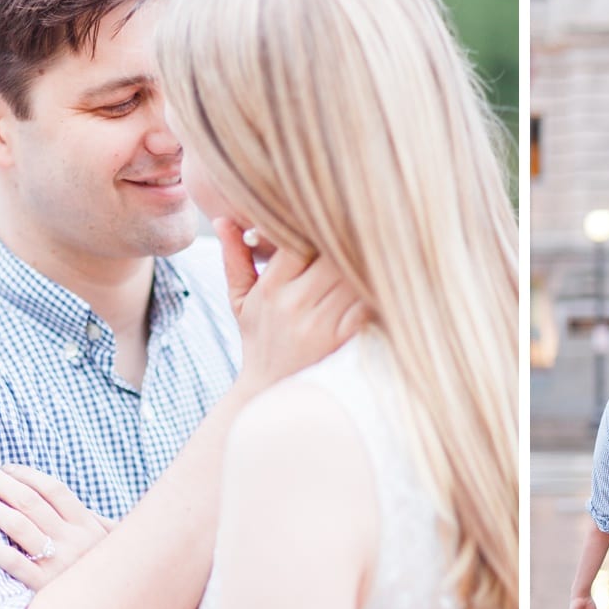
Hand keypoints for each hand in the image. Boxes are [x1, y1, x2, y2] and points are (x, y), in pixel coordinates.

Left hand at [0, 457, 113, 590]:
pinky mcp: (42, 587)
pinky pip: (11, 562)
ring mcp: (58, 562)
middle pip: (28, 500)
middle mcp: (74, 540)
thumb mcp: (111, 547)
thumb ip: (101, 527)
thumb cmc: (106, 579)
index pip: (53, 489)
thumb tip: (93, 513)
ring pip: (17, 524)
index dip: (25, 475)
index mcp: (87, 526)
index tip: (1, 468)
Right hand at [214, 218, 368, 389]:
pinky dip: (376, 291)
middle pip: (330, 256)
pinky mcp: (341, 340)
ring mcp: (318, 324)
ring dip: (367, 261)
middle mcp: (292, 304)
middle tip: (368, 224)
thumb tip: (224, 219)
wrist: (272, 394)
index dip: (318, 226)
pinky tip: (384, 279)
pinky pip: (366, 305)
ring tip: (382, 246)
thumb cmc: (260, 341)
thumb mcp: (240, 302)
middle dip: (349, 240)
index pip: (297, 242)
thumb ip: (234, 259)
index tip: (334, 215)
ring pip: (351, 277)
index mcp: (270, 288)